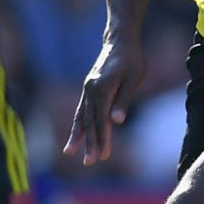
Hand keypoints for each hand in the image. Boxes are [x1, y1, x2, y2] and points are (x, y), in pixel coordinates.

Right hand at [65, 39, 144, 165]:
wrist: (120, 41)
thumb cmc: (132, 60)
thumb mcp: (133, 79)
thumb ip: (124, 100)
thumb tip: (116, 121)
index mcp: (102, 89)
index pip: (101, 119)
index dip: (102, 138)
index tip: (103, 155)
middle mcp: (91, 90)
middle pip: (89, 121)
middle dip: (90, 142)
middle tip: (90, 162)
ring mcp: (87, 89)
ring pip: (81, 116)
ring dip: (78, 136)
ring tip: (70, 152)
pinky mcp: (88, 88)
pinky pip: (80, 109)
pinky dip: (77, 124)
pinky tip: (75, 136)